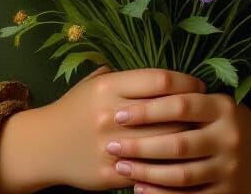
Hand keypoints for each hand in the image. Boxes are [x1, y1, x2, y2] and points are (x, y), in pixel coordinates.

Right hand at [35, 64, 206, 191]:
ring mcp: (110, 146)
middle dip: (192, 112)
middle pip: (168, 112)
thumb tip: (164, 77)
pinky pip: (149, 171)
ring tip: (199, 135)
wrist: (43, 146)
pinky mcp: (110, 173)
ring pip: (163, 143)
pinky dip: (168, 166)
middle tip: (206, 112)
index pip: (160, 80)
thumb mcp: (93, 83)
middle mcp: (110, 114)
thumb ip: (125, 77)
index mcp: (108, 86)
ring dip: (186, 139)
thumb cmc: (74, 108)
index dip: (186, 82)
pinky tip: (181, 162)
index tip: (199, 86)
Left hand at [105, 90, 250, 193]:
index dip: (148, 109)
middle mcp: (227, 137)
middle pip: (178, 142)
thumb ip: (189, 100)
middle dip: (141, 144)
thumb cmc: (235, 125)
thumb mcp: (220, 105)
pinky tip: (141, 190)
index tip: (120, 113)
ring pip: (181, 174)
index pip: (181, 104)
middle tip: (112, 143)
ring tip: (121, 166)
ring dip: (147, 172)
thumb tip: (138, 93)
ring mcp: (229, 168)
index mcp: (223, 108)